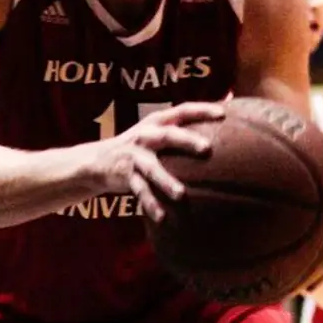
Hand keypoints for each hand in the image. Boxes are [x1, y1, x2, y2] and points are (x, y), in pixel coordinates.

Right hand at [90, 101, 223, 222]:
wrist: (97, 161)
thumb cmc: (140, 146)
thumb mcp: (156, 131)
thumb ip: (182, 125)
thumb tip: (224, 105)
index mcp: (156, 122)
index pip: (181, 110)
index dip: (201, 110)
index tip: (223, 113)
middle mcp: (145, 136)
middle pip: (167, 136)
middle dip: (186, 141)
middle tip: (206, 148)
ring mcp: (134, 156)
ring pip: (152, 168)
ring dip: (166, 181)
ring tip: (180, 194)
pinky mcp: (125, 176)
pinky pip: (140, 191)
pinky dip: (150, 204)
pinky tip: (162, 217)